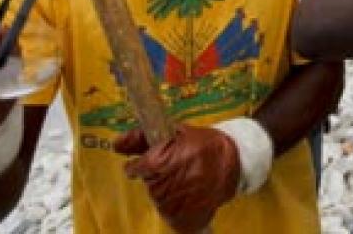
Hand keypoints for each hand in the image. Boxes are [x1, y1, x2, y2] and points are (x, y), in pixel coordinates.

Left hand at [115, 124, 241, 232]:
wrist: (236, 162)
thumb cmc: (205, 144)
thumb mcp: (175, 133)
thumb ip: (141, 139)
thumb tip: (116, 144)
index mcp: (162, 162)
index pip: (138, 169)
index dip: (144, 164)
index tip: (156, 162)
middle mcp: (168, 185)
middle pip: (149, 185)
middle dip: (158, 176)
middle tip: (178, 168)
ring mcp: (178, 205)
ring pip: (159, 200)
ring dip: (168, 191)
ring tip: (186, 180)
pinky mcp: (189, 219)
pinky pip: (172, 217)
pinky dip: (177, 208)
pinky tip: (188, 196)